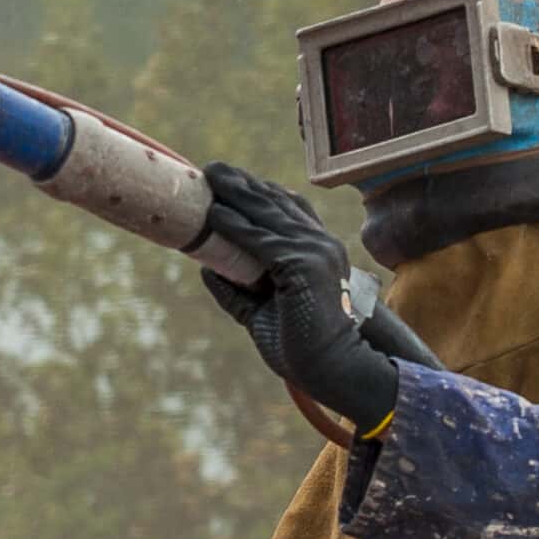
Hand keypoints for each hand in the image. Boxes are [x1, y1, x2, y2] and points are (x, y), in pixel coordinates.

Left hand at [200, 162, 398, 430]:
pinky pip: (260, 241)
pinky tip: (215, 215)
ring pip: (267, 215)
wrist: (333, 369)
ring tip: (208, 178)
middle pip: (275, 203)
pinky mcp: (304, 265)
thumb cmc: (302, 346)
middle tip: (212, 168)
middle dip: (242, 184)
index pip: (288, 208)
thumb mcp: (262, 311)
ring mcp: (316, 251)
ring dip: (235, 194)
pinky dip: (235, 226)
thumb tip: (205, 269)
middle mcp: (321, 244)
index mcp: (319, 250)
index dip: (258, 191)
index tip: (230, 180)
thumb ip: (237, 289)